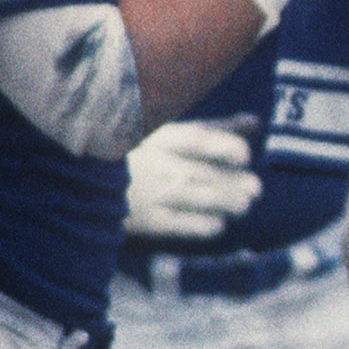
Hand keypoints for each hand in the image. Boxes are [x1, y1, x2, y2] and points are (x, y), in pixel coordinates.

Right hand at [123, 117, 261, 240]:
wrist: (92, 184)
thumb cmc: (143, 154)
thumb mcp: (170, 134)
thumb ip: (212, 129)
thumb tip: (256, 122)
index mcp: (159, 137)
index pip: (196, 139)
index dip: (224, 146)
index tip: (244, 156)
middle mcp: (154, 164)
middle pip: (201, 172)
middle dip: (231, 182)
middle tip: (255, 188)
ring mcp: (148, 194)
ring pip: (193, 198)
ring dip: (223, 203)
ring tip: (243, 206)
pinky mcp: (145, 221)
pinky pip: (178, 225)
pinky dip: (200, 226)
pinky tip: (218, 225)